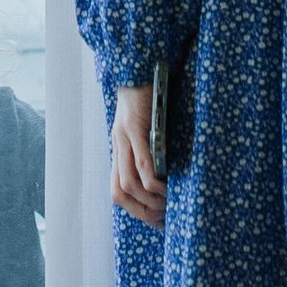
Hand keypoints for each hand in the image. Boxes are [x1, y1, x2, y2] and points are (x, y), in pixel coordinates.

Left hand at [111, 78, 166, 228]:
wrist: (139, 65)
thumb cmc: (148, 97)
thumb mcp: (146, 126)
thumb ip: (149, 146)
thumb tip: (169, 171)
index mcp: (119, 148)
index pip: (117, 190)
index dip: (134, 210)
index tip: (156, 221)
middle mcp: (117, 146)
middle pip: (118, 192)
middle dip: (140, 211)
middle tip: (162, 218)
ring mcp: (123, 137)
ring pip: (127, 181)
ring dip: (148, 199)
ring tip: (167, 204)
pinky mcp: (135, 127)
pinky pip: (141, 160)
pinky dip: (152, 178)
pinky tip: (165, 184)